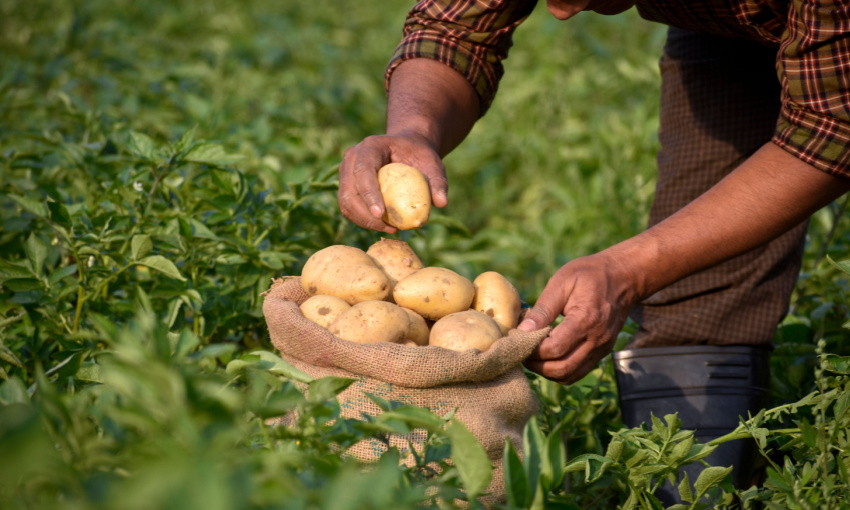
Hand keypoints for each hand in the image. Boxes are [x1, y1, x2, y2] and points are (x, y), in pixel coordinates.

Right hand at [338, 133, 448, 232]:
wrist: (407, 150)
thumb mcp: (432, 164)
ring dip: (364, 221)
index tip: (380, 214)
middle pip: (349, 190)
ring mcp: (347, 172)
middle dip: (365, 214)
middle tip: (389, 227)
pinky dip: (363, 221)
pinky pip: (349, 208)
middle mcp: (352, 157)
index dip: (368, 193)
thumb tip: (441, 203)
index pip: (363, 170)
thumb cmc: (420, 156)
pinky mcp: (347, 186)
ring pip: (346, 202)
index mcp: (370, 146)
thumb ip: (438, 181)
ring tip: (391, 228)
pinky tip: (385, 225)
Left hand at [519, 252, 638, 383]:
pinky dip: (560, 371)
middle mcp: (596, 340)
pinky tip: (548, 356)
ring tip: (533, 355)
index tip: (516, 338)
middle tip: (521, 350)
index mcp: (585, 320)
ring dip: (546, 371)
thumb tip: (522, 331)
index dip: (531, 349)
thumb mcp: (562, 283)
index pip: (553, 349)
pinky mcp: (603, 352)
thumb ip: (542, 309)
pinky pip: (578, 372)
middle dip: (535, 365)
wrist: (624, 276)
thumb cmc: (589, 274)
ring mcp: (602, 348)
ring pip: (569, 375)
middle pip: (560, 368)